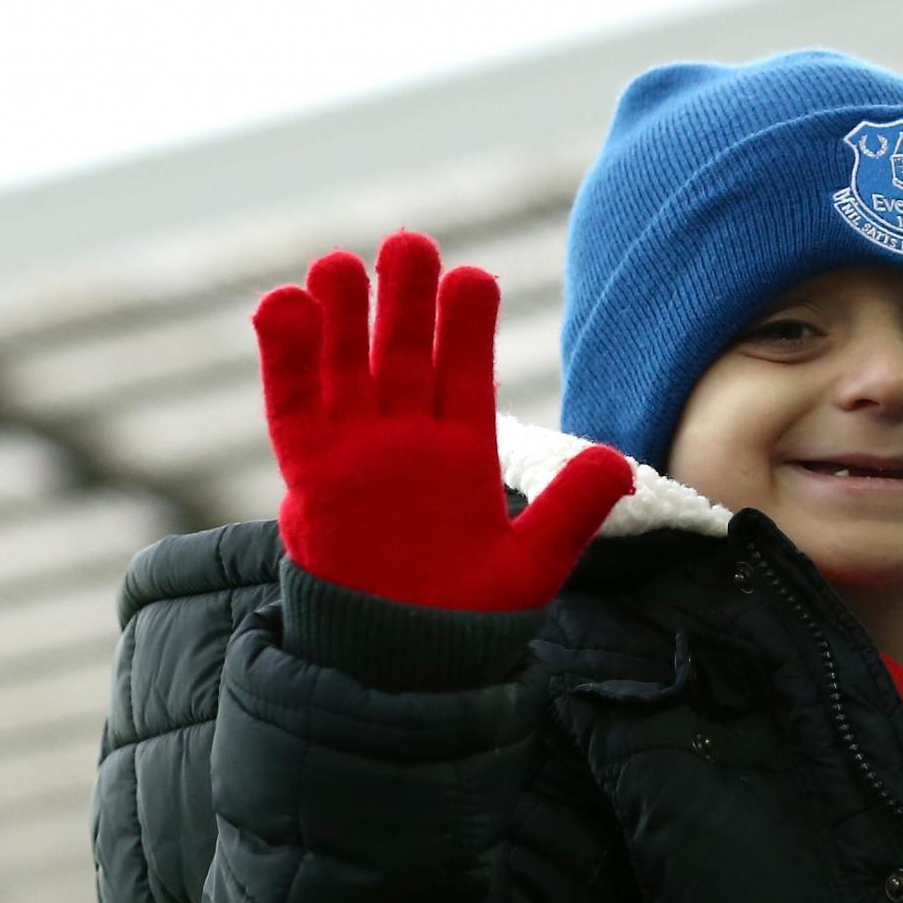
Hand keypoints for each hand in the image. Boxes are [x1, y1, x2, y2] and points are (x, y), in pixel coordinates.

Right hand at [256, 230, 632, 610]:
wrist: (406, 659)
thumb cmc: (469, 613)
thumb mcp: (533, 564)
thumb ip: (570, 511)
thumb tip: (618, 463)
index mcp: (462, 449)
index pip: (465, 372)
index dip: (466, 326)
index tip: (473, 279)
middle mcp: (406, 438)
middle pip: (402, 354)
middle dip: (404, 301)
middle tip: (408, 243)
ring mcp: (355, 450)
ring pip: (344, 368)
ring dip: (341, 316)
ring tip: (339, 261)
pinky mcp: (309, 473)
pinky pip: (292, 406)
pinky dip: (286, 359)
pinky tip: (284, 304)